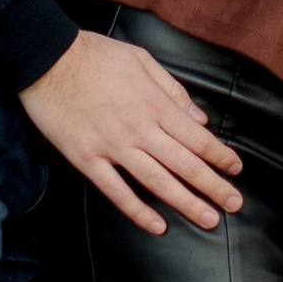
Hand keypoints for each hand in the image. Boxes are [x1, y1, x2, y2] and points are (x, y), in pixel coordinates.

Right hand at [20, 33, 242, 237]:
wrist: (47, 59)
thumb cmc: (95, 55)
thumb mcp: (142, 61)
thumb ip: (173, 91)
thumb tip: (199, 117)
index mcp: (155, 104)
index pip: (197, 137)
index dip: (220, 156)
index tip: (235, 169)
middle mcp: (139, 129)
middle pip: (185, 164)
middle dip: (213, 186)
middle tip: (234, 205)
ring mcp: (112, 147)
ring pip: (157, 182)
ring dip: (185, 203)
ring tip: (208, 219)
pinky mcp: (86, 159)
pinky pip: (116, 191)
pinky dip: (137, 211)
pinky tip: (157, 226)